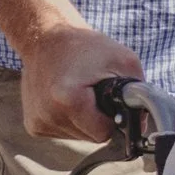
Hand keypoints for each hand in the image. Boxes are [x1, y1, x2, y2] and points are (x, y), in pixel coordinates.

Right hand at [20, 20, 149, 147]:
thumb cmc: (86, 46)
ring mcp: (37, 122)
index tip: (108, 99)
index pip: (103, 133)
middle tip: (92, 91)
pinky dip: (69, 119)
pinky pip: (63, 133)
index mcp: (69, 100)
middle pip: (90, 137)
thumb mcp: (124, 60)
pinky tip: (65, 98)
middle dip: (97, 119)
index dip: (111, 118)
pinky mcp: (32, 125)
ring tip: (78, 91)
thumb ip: (139, 95)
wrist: (44, 37)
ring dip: (83, 119)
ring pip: (77, 136)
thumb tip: (142, 125)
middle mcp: (49, 116)